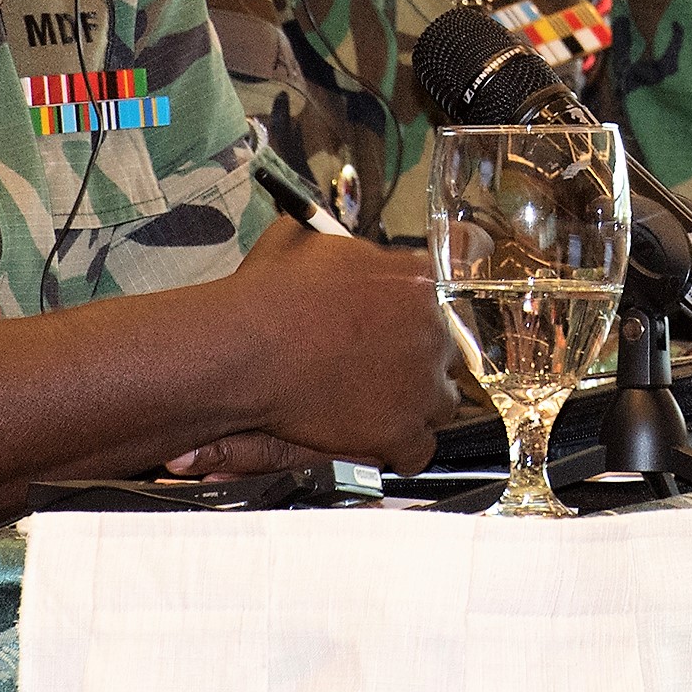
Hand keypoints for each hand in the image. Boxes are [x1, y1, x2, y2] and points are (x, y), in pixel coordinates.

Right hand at [182, 221, 455, 474]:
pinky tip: (378, 442)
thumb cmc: (270, 294)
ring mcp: (421, 384)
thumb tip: (346, 248)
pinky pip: (419, 451)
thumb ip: (342, 247)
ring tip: (381, 406)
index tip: (393, 327)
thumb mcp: (305, 241)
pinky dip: (400, 450)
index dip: (412, 316)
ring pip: (441, 401)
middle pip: (444, 350)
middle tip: (381, 367)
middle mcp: (431, 331)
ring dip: (416, 404)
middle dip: (416, 359)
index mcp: (415, 281)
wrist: (248, 349)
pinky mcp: (402, 431)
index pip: (437, 299)